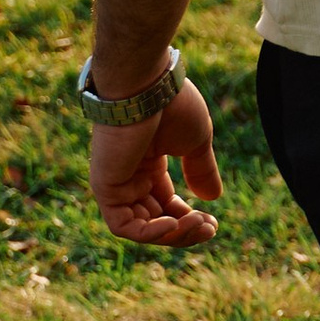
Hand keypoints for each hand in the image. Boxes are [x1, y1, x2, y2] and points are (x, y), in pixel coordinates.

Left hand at [89, 78, 222, 246]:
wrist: (148, 87)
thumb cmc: (172, 105)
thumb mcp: (195, 143)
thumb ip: (201, 170)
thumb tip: (212, 198)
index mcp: (148, 165)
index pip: (165, 204)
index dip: (188, 219)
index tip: (213, 223)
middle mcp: (130, 176)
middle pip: (154, 219)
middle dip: (184, 230)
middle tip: (209, 229)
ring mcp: (116, 184)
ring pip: (141, 227)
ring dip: (172, 233)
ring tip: (198, 224)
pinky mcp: (105, 188)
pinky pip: (124, 225)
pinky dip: (150, 232)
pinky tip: (173, 224)